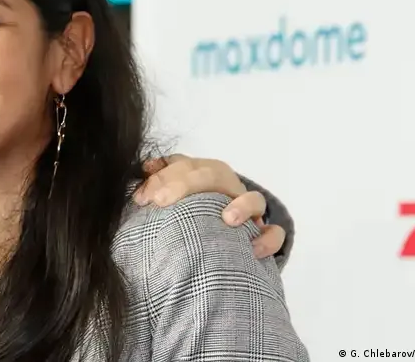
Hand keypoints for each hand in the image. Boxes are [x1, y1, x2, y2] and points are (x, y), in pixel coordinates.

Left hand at [134, 154, 285, 258]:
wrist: (219, 246)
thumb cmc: (185, 220)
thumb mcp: (167, 201)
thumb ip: (156, 185)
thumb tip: (142, 168)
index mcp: (200, 175)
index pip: (182, 164)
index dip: (161, 176)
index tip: (141, 198)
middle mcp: (226, 188)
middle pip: (212, 174)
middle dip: (185, 184)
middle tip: (160, 202)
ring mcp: (249, 212)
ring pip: (254, 199)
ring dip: (241, 205)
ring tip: (226, 219)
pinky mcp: (263, 235)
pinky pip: (274, 233)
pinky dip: (266, 239)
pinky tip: (252, 250)